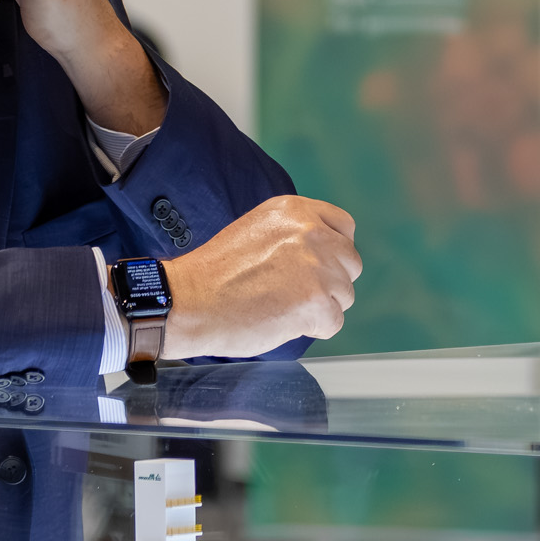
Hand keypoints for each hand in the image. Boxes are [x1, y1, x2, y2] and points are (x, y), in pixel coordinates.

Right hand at [162, 196, 360, 359]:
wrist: (188, 300)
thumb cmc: (216, 273)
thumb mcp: (258, 230)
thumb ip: (295, 235)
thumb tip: (326, 253)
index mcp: (296, 211)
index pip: (344, 227)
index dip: (335, 251)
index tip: (319, 266)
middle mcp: (312, 233)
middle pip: (350, 263)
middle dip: (330, 282)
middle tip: (294, 293)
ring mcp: (317, 267)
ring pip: (344, 296)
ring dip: (319, 307)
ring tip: (281, 306)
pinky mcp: (316, 302)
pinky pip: (333, 323)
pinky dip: (312, 329)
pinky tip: (282, 321)